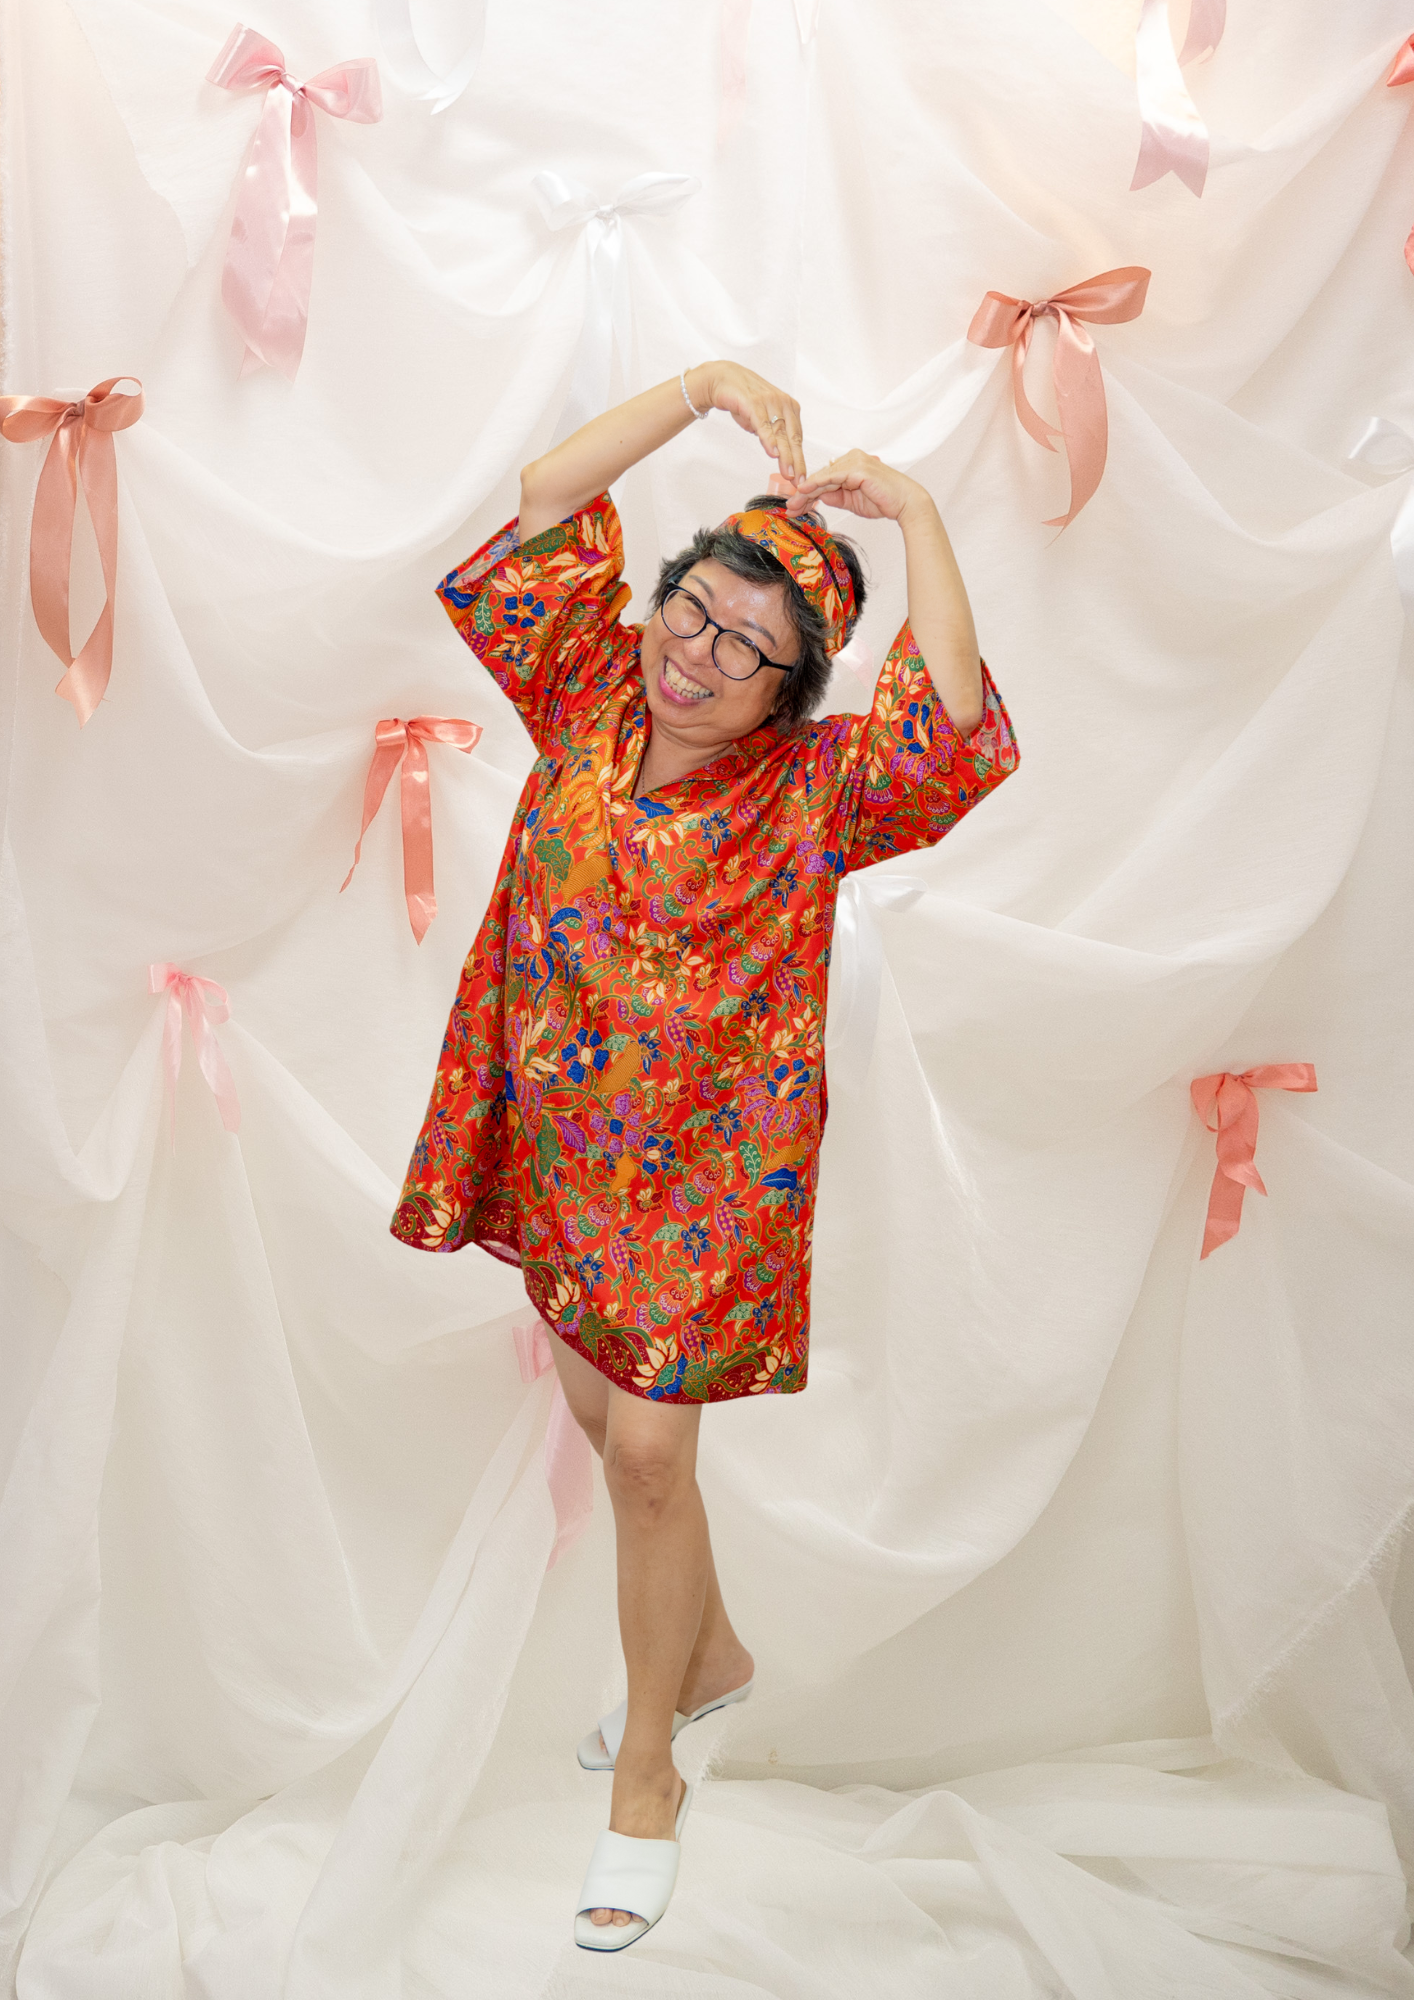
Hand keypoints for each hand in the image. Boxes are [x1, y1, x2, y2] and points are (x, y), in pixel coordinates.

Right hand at [687, 362, 806, 483]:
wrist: (722, 379)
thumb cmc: (743, 399)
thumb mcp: (763, 419)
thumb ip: (773, 433)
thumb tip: (779, 453)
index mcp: (790, 407)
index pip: (797, 438)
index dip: (800, 459)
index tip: (801, 477)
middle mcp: (783, 403)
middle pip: (792, 438)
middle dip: (796, 462)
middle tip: (799, 481)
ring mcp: (769, 402)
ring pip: (780, 434)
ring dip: (785, 456)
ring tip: (788, 473)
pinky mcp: (754, 403)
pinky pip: (763, 424)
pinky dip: (769, 439)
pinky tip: (773, 453)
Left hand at [785, 449, 926, 523]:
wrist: (905, 503)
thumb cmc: (884, 501)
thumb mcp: (852, 501)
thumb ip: (836, 496)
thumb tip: (820, 497)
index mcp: (851, 464)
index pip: (824, 477)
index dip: (808, 492)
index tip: (796, 505)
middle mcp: (852, 458)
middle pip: (821, 476)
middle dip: (804, 493)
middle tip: (789, 507)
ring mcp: (855, 461)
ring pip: (824, 477)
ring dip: (807, 492)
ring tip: (794, 504)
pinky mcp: (858, 468)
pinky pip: (833, 477)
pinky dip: (818, 484)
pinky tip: (805, 491)